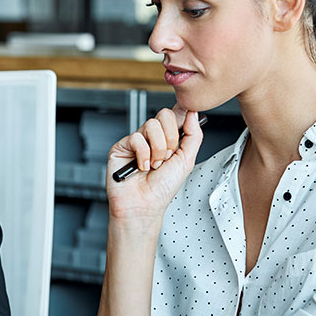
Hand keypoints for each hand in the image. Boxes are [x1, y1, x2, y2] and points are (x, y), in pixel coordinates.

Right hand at [105, 105, 203, 226]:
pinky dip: (143, 155)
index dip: (182, 111)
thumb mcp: (186, 161)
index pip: (175, 116)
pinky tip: (142, 167)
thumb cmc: (162, 189)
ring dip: (158, 150)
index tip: (189, 111)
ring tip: (154, 165)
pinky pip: (136, 138)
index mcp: (169, 139)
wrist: (144, 205)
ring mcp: (137, 141)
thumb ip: (193, 136)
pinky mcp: (122, 146)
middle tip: (168, 157)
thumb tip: (193, 114)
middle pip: (164, 116)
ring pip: (151, 125)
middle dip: (171, 139)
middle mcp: (153, 138)